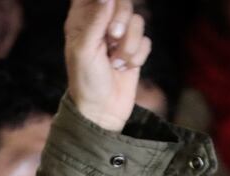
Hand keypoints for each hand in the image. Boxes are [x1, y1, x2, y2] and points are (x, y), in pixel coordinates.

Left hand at [65, 0, 151, 130]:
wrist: (102, 110)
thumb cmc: (86, 81)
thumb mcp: (84, 49)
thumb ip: (96, 20)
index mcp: (82, 19)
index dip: (106, 0)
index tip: (108, 16)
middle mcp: (102, 23)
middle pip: (123, 2)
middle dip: (122, 20)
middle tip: (113, 38)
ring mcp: (120, 37)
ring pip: (138, 21)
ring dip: (129, 45)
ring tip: (116, 62)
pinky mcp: (134, 50)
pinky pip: (146, 40)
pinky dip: (137, 56)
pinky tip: (125, 68)